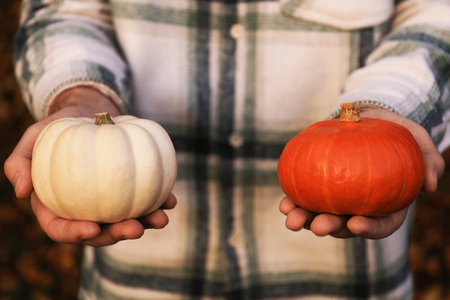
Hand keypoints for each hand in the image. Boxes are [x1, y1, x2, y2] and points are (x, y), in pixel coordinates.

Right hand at [4, 86, 176, 246]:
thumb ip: (20, 161)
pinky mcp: (130, 191)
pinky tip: (171, 201)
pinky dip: (159, 202)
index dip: (75, 234)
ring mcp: (109, 202)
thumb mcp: (35, 136)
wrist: (90, 114)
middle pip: (99, 231)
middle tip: (136, 228)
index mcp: (56, 205)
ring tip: (161, 218)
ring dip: (145, 223)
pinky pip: (145, 200)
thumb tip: (22, 192)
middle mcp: (84, 209)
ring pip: (126, 220)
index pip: (61, 228)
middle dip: (118, 235)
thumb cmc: (59, 125)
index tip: (93, 228)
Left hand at [279, 104, 444, 238]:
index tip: (355, 223)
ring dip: (305, 220)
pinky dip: (294, 202)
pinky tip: (285, 204)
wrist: (365, 117)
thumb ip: (428, 160)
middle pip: (345, 225)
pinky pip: (305, 197)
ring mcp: (337, 199)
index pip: (381, 224)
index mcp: (386, 204)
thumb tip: (430, 187)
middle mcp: (360, 207)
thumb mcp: (417, 140)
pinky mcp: (318, 186)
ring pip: (320, 215)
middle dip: (329, 227)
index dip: (370, 229)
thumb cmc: (394, 131)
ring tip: (292, 219)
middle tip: (317, 226)